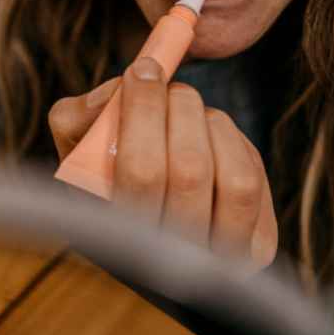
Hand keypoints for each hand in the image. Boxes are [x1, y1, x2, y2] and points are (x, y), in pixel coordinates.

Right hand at [48, 57, 277, 269]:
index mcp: (119, 243)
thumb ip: (77, 119)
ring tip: (189, 112)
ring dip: (211, 125)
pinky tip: (210, 137)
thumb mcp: (75, 156)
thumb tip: (121, 90)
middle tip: (167, 85)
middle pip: (190, 171)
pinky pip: (255, 179)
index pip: (142, 174)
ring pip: (235, 178)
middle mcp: (174, 263)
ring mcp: (221, 261)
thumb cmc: (105, 180)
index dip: (144, 111)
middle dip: (179, 108)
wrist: (151, 229)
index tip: (141, 71)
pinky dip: (233, 142)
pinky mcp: (257, 247)